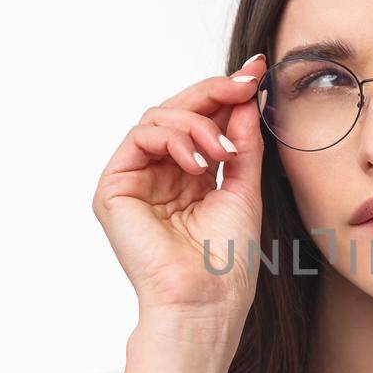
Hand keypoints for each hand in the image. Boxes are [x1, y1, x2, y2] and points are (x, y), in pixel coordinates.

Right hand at [92, 53, 268, 324]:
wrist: (207, 300)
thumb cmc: (227, 262)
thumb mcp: (245, 188)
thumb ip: (242, 141)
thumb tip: (247, 96)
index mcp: (189, 178)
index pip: (202, 121)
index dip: (227, 93)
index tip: (258, 72)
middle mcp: (159, 175)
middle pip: (178, 111)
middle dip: (214, 92)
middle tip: (246, 83)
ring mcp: (135, 181)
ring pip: (158, 117)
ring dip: (197, 123)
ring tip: (223, 153)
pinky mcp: (114, 189)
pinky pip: (139, 137)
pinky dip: (173, 137)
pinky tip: (200, 162)